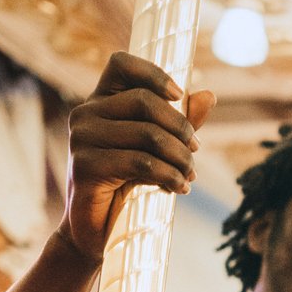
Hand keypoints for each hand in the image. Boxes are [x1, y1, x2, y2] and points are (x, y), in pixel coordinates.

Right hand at [59, 52, 214, 262]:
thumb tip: (209, 95)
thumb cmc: (126, 182)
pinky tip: (179, 188)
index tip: (180, 95)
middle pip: (144, 101)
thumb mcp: (155, 149)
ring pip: (147, 134)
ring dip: (180, 157)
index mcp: (100, 101)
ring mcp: (82, 138)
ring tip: (190, 175)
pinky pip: (141, 163)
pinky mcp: (85, 166)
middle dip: (180, 126)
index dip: (154, 72)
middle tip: (196, 150)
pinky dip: (169, 176)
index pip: (121, 64)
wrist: (97, 228)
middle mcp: (86, 113)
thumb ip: (178, 123)